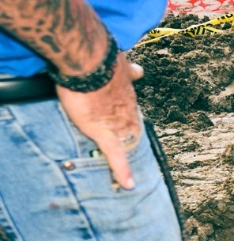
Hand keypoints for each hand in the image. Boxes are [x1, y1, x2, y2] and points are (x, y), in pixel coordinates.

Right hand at [56, 54, 143, 189]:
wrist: (88, 59)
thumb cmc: (98, 56)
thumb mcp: (118, 60)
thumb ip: (127, 68)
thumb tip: (139, 69)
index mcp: (127, 95)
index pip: (131, 112)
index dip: (129, 120)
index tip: (129, 127)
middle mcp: (128, 111)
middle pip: (133, 130)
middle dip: (130, 142)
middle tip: (127, 153)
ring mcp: (118, 123)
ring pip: (126, 145)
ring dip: (126, 159)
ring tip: (128, 174)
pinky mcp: (104, 132)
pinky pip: (115, 155)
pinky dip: (122, 170)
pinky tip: (128, 184)